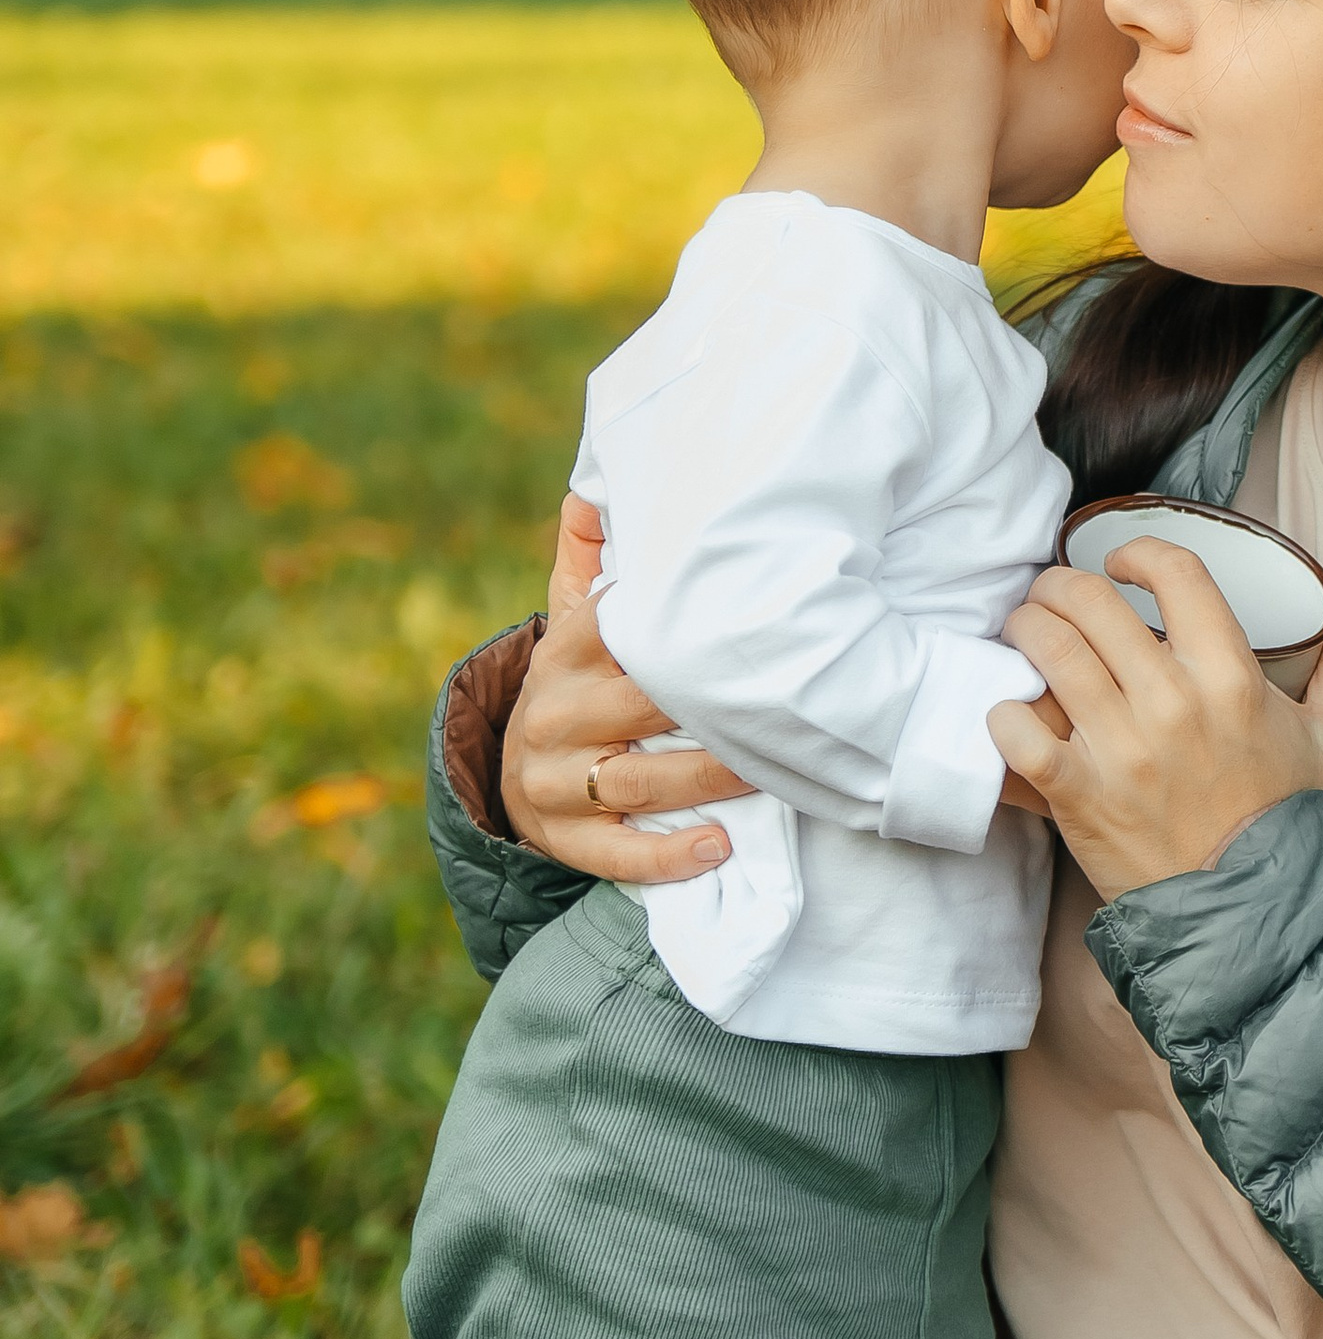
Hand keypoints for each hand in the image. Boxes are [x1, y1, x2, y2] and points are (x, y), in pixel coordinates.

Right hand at [501, 497, 753, 881]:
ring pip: (641, 782)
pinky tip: (721, 848)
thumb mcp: (571, 616)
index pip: (621, 630)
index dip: (682, 626)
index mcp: (565, 650)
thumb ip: (589, 550)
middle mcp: (555, 713)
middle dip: (718, 706)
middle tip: (793, 699)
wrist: (513, 768)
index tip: (748, 618)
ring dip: (713, 780)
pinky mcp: (563, 837)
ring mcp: (555, 780)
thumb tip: (601, 482)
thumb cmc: (576, 680)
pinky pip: (617, 853)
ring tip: (773, 772)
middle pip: (644, 708)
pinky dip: (670, 856)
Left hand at [990, 545, 1322, 900]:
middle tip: (1052, 595)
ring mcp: (1121, 748)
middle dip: (1059, 585)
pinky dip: (1002, 715)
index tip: (1121, 562)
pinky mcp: (1079, 794)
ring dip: (1027, 628)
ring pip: (1050, 650)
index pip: (1177, 573)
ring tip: (1025, 632)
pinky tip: (1009, 712)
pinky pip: (1018, 733)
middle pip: (1092, 602)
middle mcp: (1172, 703)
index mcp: (1230, 677)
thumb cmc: (1282, 819)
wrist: (1247, 907)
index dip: (1139, 550)